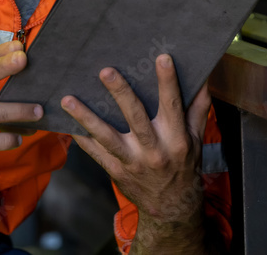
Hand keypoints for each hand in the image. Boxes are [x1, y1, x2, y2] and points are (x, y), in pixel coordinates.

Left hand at [61, 54, 209, 224]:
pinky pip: (95, 153)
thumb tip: (202, 79)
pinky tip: (64, 124)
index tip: (162, 57)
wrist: (171, 209)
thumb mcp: (196, 139)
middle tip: (105, 71)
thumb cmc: (184, 166)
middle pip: (135, 118)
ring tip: (68, 99)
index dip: (168, 82)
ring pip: (106, 137)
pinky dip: (80, 139)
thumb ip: (198, 109)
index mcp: (176, 138)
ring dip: (86, 118)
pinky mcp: (116, 171)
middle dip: (120, 93)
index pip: (172, 105)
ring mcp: (132, 162)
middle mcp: (154, 150)